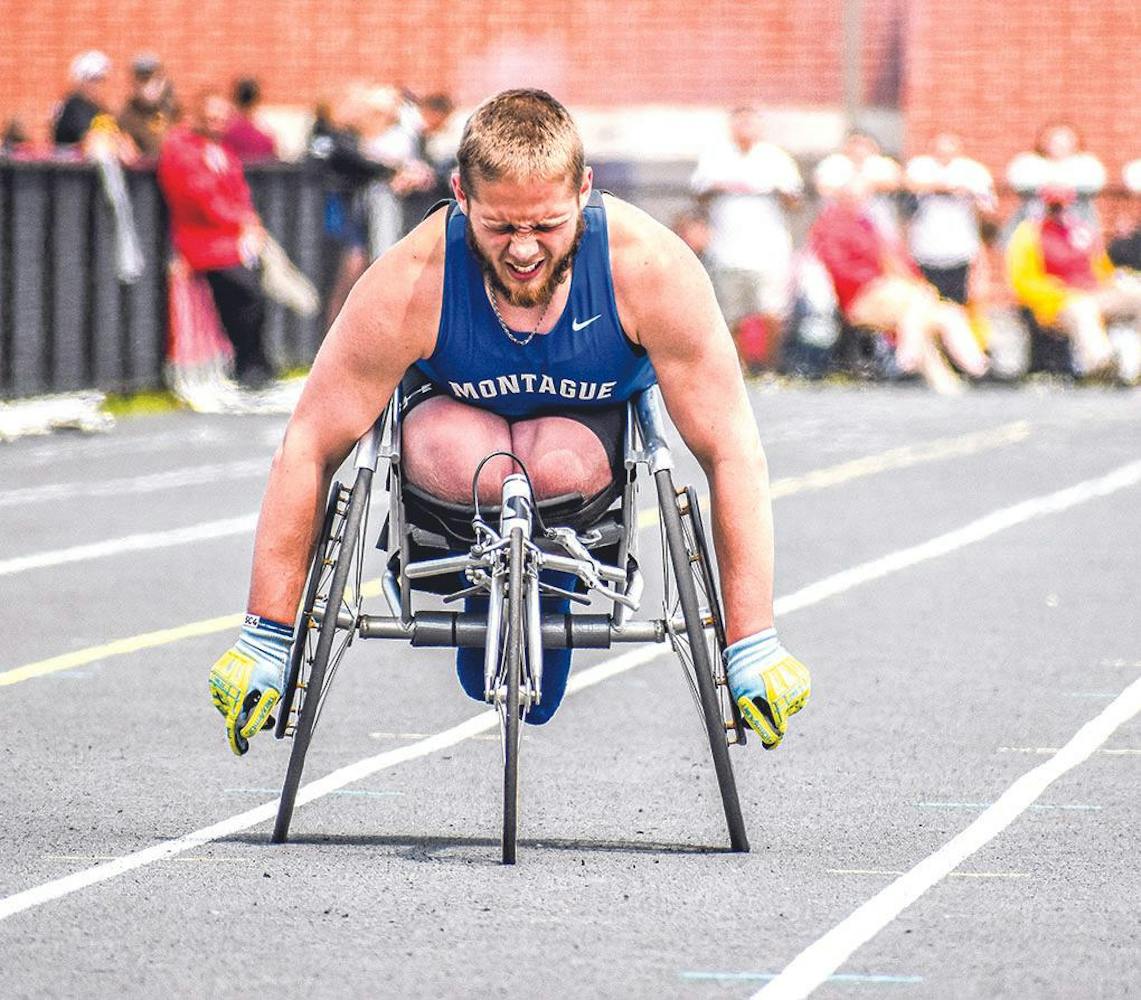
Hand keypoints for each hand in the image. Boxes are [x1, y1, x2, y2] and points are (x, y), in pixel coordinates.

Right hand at [209, 615, 294, 754]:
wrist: (263, 638)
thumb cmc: (274, 666)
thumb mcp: (274, 692)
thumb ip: (260, 715)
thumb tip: (246, 734)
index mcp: (239, 697)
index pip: (235, 727)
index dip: (237, 742)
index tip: (242, 751)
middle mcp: (224, 691)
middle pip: (234, 716)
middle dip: (247, 722)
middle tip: (264, 722)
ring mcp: (218, 682)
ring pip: (227, 704)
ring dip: (239, 708)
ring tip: (256, 700)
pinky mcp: (216, 673)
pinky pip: (222, 691)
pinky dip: (233, 695)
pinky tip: (247, 690)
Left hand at [725, 628, 809, 748]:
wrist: (754, 644)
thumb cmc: (743, 671)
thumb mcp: (741, 695)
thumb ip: (752, 716)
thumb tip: (761, 733)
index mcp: (773, 699)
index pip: (774, 729)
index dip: (770, 740)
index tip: (768, 745)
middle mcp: (788, 693)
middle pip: (783, 720)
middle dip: (774, 721)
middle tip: (766, 718)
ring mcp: (798, 685)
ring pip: (791, 708)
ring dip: (782, 707)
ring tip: (769, 693)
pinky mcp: (803, 677)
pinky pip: (798, 695)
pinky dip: (789, 695)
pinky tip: (778, 687)